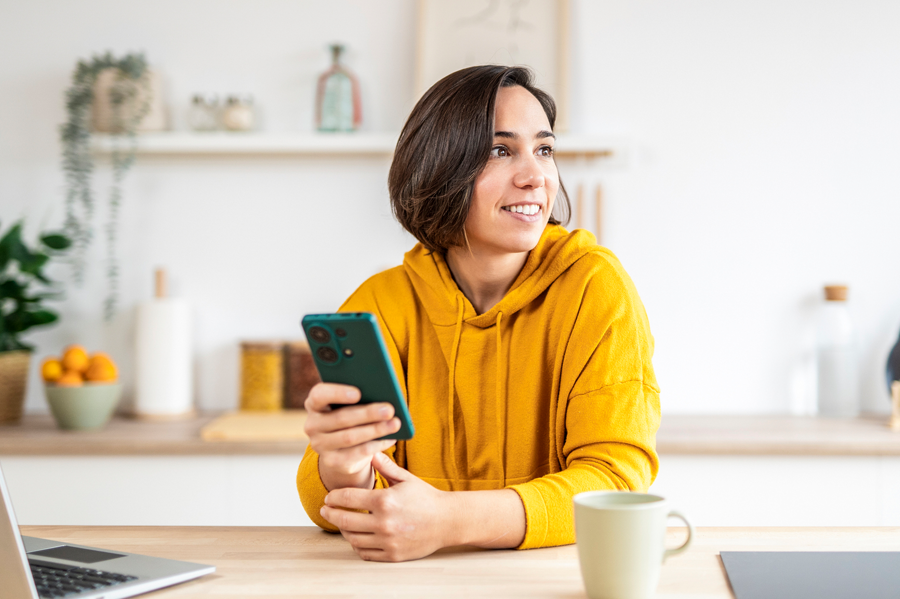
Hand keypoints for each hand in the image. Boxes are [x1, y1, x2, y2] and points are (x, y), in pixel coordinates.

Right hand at [304, 382, 400, 490]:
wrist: (341, 448)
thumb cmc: (350, 416)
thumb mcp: (349, 405)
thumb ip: (359, 397)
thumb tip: (383, 394)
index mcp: (314, 404)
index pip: (318, 395)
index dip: (337, 393)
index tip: (358, 392)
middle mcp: (312, 425)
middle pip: (341, 418)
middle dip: (368, 414)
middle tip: (389, 410)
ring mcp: (320, 445)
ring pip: (350, 437)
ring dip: (375, 430)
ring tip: (395, 424)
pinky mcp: (332, 461)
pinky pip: (357, 453)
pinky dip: (376, 445)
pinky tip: (391, 438)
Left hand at [321, 452, 453, 561]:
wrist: (447, 521)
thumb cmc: (426, 498)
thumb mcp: (406, 479)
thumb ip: (385, 466)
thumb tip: (370, 451)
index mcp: (384, 501)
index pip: (347, 498)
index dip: (333, 497)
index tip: (329, 497)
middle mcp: (384, 523)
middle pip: (344, 521)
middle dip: (330, 514)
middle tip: (325, 510)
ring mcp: (387, 541)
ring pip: (353, 539)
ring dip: (343, 530)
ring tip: (341, 523)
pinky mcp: (392, 555)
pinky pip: (365, 553)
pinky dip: (357, 545)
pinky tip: (356, 536)